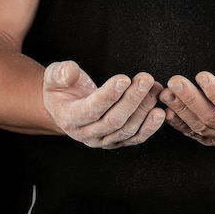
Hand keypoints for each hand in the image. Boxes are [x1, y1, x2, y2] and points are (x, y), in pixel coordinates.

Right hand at [43, 61, 165, 148]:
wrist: (66, 107)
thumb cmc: (62, 89)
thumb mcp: (54, 76)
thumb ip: (61, 73)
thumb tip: (70, 71)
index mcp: (69, 118)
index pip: (91, 109)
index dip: (109, 95)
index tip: (124, 79)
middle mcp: (86, 134)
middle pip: (113, 120)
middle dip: (132, 99)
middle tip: (146, 79)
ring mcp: (103, 141)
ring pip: (127, 129)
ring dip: (144, 109)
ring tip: (155, 89)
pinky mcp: (117, 142)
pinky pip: (135, 138)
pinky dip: (150, 127)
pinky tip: (161, 112)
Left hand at [159, 57, 214, 146]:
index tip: (202, 75)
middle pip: (211, 117)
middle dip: (191, 99)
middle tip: (175, 81)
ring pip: (198, 125)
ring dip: (180, 109)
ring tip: (166, 93)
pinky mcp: (210, 137)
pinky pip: (192, 132)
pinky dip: (177, 123)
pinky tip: (165, 110)